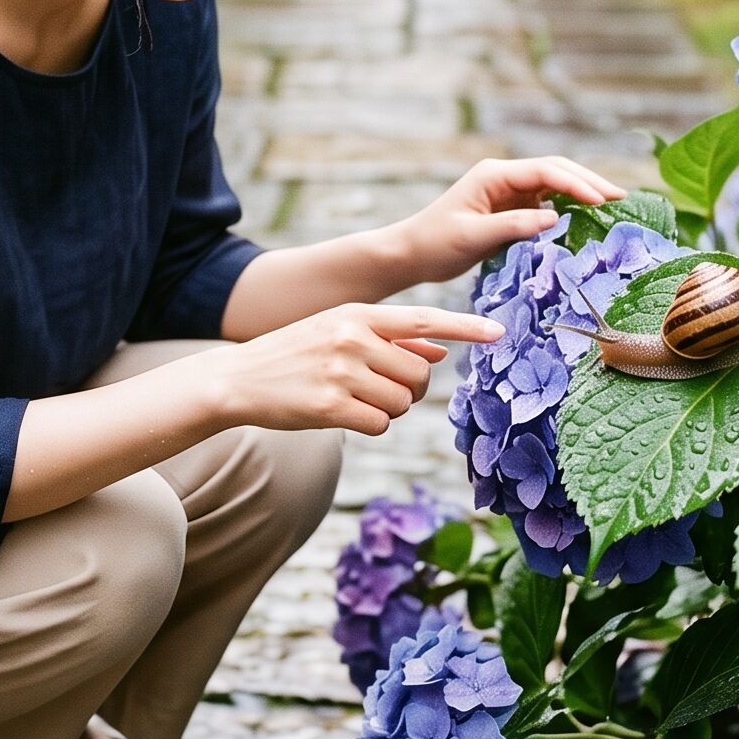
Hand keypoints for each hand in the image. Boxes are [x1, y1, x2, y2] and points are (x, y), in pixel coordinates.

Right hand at [199, 302, 504, 436]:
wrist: (239, 377)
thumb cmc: (297, 354)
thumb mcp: (341, 333)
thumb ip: (390, 340)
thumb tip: (439, 351)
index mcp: (359, 314)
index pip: (424, 319)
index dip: (464, 328)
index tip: (499, 333)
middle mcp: (353, 338)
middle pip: (419, 374)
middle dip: (410, 389)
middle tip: (380, 389)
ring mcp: (342, 372)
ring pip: (402, 402)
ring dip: (388, 409)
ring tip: (355, 400)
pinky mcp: (330, 406)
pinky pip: (380, 423)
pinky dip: (370, 425)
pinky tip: (344, 415)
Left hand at [389, 156, 626, 284]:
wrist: (411, 253)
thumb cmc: (435, 243)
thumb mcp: (474, 236)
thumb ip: (514, 225)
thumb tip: (555, 217)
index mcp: (493, 174)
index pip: (545, 171)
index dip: (576, 183)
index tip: (601, 200)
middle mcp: (504, 177)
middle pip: (556, 171)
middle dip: (589, 182)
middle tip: (621, 197)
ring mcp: (508, 191)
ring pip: (554, 184)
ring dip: (582, 192)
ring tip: (613, 205)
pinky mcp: (509, 208)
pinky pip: (545, 203)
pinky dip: (569, 208)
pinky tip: (588, 218)